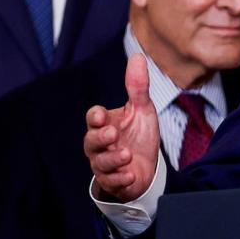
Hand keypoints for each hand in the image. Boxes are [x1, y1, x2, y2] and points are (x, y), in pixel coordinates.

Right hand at [84, 53, 159, 201]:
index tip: (101, 115)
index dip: (95, 117)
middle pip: (91, 141)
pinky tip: (131, 175)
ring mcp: (104, 164)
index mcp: (105, 124)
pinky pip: (111, 182)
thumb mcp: (142, 109)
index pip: (93, 118)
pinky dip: (120, 179)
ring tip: (127, 154)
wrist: (147, 166)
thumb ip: (137, 86)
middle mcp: (99, 144)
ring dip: (113, 159)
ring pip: (100, 163)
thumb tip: (137, 56)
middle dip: (100, 138)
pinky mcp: (113, 182)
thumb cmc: (139, 135)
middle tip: (113, 134)